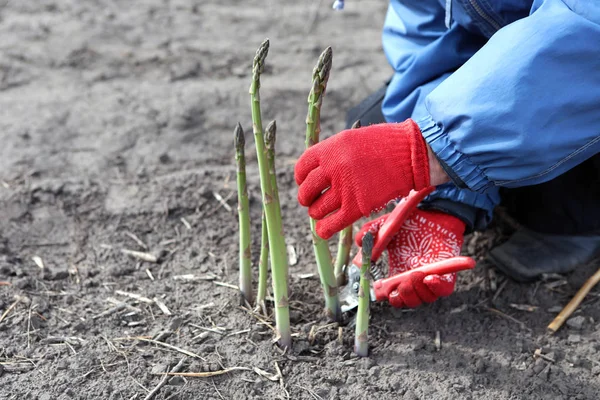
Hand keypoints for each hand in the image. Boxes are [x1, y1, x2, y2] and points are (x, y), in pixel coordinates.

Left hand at [294, 119, 430, 239]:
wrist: (410, 155)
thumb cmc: (384, 144)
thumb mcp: (352, 139)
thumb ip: (332, 154)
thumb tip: (317, 172)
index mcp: (329, 149)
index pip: (302, 167)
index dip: (301, 178)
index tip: (304, 182)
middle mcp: (333, 168)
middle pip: (306, 190)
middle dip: (306, 198)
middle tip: (312, 200)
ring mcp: (344, 189)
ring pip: (317, 209)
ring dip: (316, 212)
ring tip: (322, 212)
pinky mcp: (357, 207)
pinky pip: (332, 224)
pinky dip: (324, 230)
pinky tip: (323, 230)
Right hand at [356, 208, 464, 307]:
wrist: (435, 214)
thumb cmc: (410, 223)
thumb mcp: (385, 226)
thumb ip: (370, 232)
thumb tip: (360, 241)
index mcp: (396, 274)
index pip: (388, 294)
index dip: (383, 294)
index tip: (380, 285)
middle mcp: (412, 281)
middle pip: (404, 302)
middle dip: (401, 296)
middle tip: (401, 283)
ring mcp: (429, 281)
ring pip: (422, 299)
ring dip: (416, 291)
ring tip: (416, 274)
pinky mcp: (446, 277)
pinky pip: (442, 291)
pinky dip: (435, 288)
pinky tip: (430, 277)